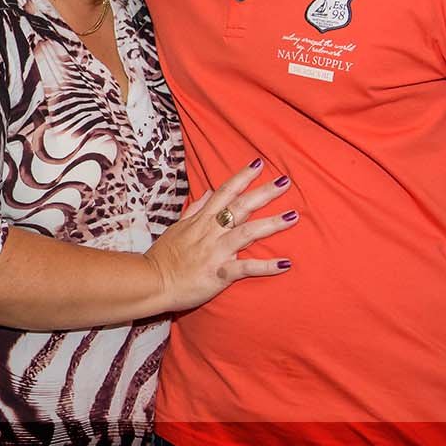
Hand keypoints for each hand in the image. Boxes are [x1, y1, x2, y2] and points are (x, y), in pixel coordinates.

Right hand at [144, 159, 297, 311]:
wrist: (152, 282)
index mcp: (201, 220)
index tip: (259, 164)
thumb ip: (195, 209)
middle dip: (264, 193)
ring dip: (271, 224)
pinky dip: (266, 266)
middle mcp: (210, 232)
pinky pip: (245, 268)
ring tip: (293, 216)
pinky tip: (285, 263)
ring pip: (247, 233)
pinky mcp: (219, 273)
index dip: (242, 177)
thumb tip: (211, 192)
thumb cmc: (164, 256)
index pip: (224, 193)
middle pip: (240, 207)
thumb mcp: (177, 227)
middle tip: (285, 181)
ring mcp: (215, 252)